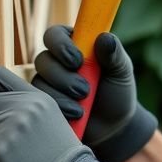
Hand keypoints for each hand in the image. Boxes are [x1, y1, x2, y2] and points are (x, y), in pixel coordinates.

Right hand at [31, 27, 156, 161]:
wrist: (114, 126)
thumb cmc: (117, 92)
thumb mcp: (122, 71)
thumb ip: (114, 53)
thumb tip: (104, 38)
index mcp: (73, 45)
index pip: (54, 35)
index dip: (60, 45)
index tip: (77, 60)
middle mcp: (56, 61)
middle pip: (43, 60)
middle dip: (63, 77)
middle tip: (85, 89)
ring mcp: (48, 83)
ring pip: (39, 82)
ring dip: (62, 95)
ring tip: (83, 107)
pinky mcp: (45, 103)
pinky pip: (39, 102)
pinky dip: (59, 108)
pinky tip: (76, 115)